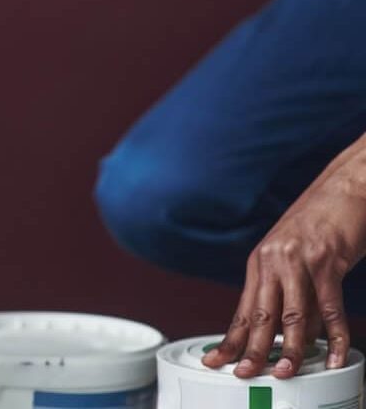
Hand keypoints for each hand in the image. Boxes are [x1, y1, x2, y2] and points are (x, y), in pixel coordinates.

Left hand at [202, 134, 365, 377]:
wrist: (345, 187)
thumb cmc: (319, 221)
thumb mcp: (292, 254)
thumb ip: (287, 289)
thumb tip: (290, 331)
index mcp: (260, 262)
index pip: (242, 309)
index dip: (230, 338)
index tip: (216, 360)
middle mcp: (274, 262)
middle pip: (260, 315)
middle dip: (251, 349)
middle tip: (244, 374)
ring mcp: (300, 262)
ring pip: (291, 315)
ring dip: (290, 348)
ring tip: (286, 372)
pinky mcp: (327, 262)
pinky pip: (329, 307)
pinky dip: (333, 335)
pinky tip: (333, 354)